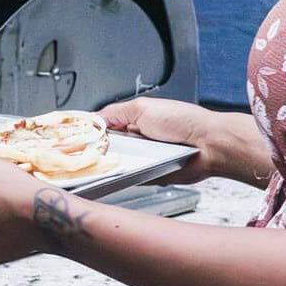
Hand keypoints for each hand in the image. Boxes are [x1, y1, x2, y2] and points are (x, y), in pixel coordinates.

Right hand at [100, 97, 272, 186]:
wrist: (208, 145)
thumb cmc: (183, 121)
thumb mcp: (142, 107)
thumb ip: (115, 112)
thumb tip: (93, 117)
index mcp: (134, 120)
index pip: (104, 127)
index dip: (91, 133)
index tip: (77, 138)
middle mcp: (137, 140)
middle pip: (107, 148)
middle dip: (100, 150)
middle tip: (91, 151)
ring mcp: (143, 159)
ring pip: (117, 165)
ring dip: (114, 163)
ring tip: (112, 160)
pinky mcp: (150, 176)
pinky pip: (132, 178)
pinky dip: (127, 176)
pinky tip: (126, 172)